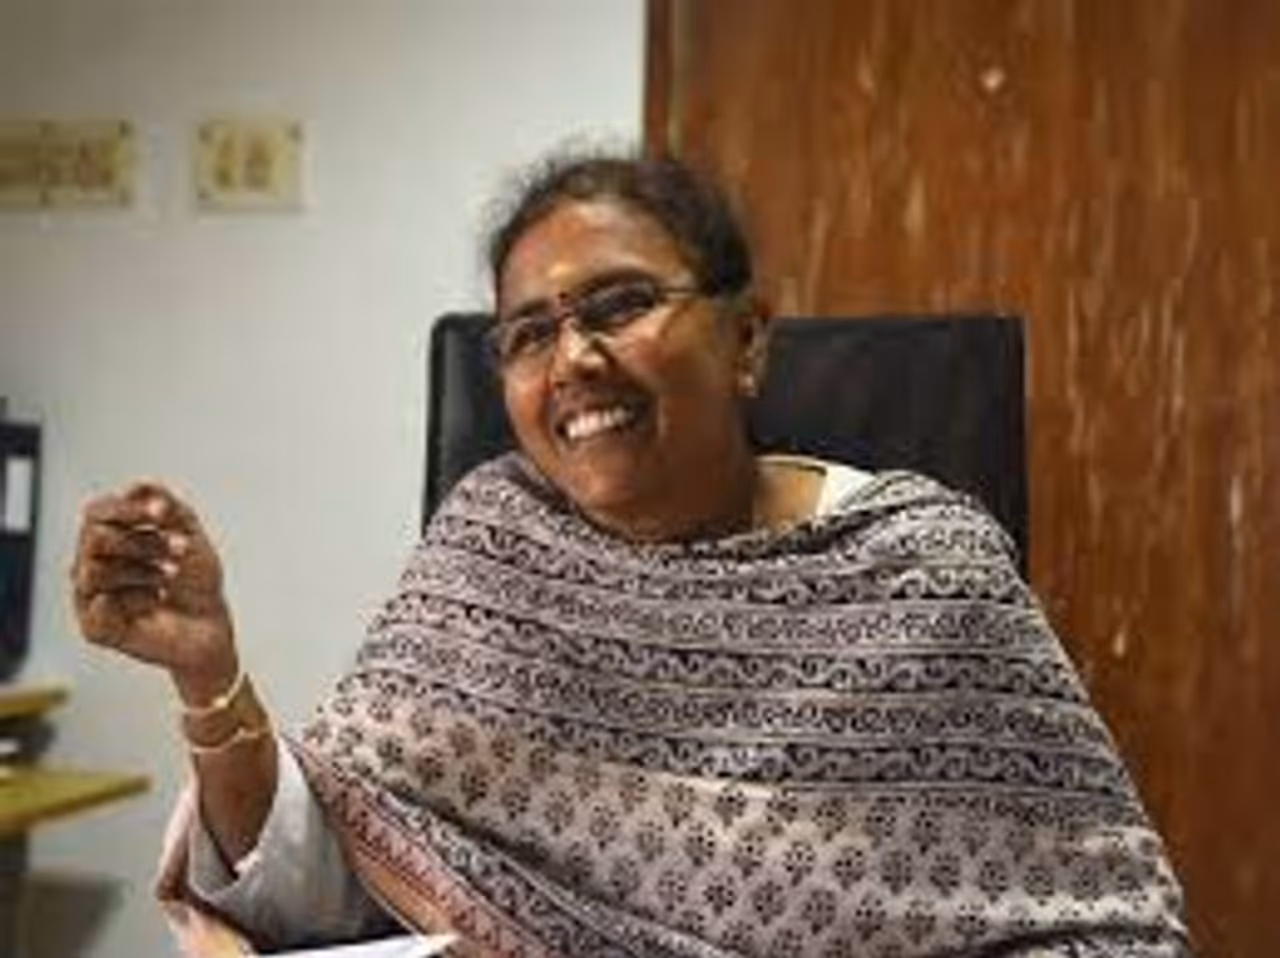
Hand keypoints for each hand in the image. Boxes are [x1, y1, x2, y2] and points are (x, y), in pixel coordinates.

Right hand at [72, 481, 237, 705]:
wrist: (210, 624)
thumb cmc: (196, 580)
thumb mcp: (190, 535)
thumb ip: (168, 507)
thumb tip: (140, 486)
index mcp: (109, 538)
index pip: (98, 512)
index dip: (128, 509)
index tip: (164, 513)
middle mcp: (91, 563)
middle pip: (95, 537)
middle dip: (144, 541)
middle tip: (181, 550)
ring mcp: (90, 596)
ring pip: (95, 570)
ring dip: (145, 569)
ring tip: (172, 576)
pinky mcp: (95, 627)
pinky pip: (101, 605)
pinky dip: (139, 598)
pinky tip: (156, 601)